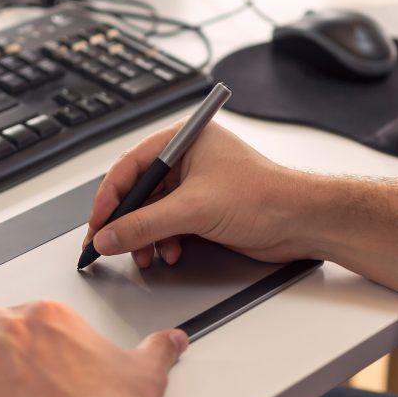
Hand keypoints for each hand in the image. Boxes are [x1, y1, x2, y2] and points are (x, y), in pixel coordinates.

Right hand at [85, 122, 318, 268]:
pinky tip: (171, 253)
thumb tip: (108, 236)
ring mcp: (196, 184)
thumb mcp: (194, 210)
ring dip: (145, 237)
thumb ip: (144, 225)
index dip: (109, 198)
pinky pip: (169, 224)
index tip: (96, 225)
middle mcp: (187, 159)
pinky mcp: (204, 208)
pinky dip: (165, 241)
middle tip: (108, 246)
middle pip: (139, 191)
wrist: (301, 221)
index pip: (130, 166)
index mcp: (183, 140)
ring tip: (145, 256)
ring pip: (153, 212)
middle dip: (126, 223)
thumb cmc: (263, 197)